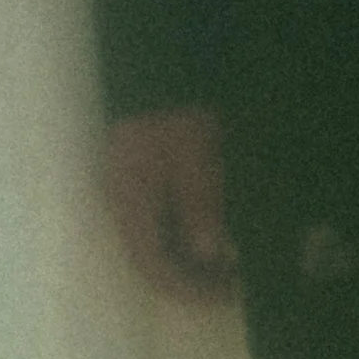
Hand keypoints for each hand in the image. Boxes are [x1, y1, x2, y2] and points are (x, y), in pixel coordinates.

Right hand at [104, 107, 237, 302]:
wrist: (155, 63)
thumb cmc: (173, 108)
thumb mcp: (193, 151)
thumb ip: (200, 202)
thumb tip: (209, 254)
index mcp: (130, 202)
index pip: (152, 266)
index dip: (189, 289)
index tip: (229, 295)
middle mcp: (124, 202)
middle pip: (153, 258)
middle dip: (192, 276)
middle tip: (235, 281)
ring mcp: (131, 188)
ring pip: (158, 240)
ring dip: (192, 255)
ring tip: (231, 259)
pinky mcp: (144, 174)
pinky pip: (163, 218)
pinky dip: (189, 231)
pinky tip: (216, 227)